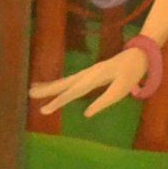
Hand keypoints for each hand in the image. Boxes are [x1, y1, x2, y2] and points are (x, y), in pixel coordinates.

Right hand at [31, 45, 148, 118]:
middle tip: (30, 95)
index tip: (44, 110)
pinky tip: (49, 85)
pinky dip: (57, 83)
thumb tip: (86, 114)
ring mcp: (86, 72)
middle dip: (47, 90)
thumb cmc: (132, 73)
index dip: (58, 102)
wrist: (138, 54)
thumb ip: (104, 101)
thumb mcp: (122, 88)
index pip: (73, 92)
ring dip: (49, 86)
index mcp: (95, 77)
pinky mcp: (88, 73)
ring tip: (32, 90)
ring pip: (64, 81)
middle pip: (64, 84)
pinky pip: (69, 79)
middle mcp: (87, 74)